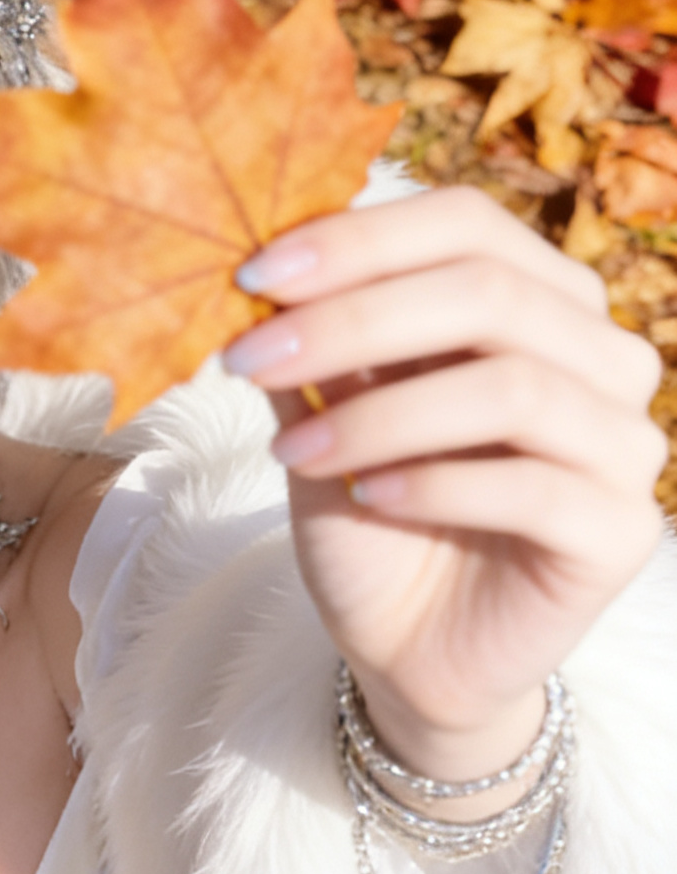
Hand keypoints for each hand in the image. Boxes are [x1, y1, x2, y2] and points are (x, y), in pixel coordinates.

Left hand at [222, 186, 667, 779]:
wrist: (405, 650)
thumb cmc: (374, 519)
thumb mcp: (326, 417)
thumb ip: (314, 343)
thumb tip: (268, 266)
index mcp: (539, 299)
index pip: (467, 224)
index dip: (360, 240)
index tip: (253, 273)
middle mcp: (599, 356)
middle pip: (491, 292)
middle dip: (353, 320)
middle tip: (249, 358)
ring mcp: (623, 443)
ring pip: (513, 387)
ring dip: (383, 414)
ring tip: (295, 450)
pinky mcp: (620, 531)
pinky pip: (534, 487)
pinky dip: (434, 484)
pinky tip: (365, 497)